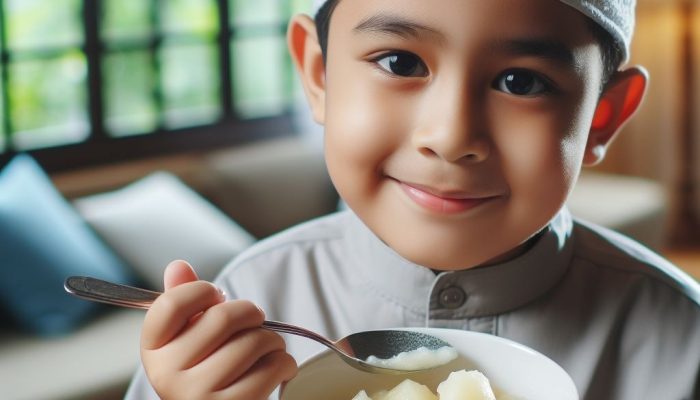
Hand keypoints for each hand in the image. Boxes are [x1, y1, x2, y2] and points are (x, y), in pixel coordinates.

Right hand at [140, 261, 297, 399]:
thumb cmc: (205, 367)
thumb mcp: (187, 335)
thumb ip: (182, 301)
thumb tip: (178, 266)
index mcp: (153, 350)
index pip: (172, 303)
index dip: (202, 291)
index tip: (217, 297)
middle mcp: (168, 374)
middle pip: (223, 318)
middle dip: (251, 313)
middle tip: (254, 322)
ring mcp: (198, 395)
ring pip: (254, 342)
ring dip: (273, 339)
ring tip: (268, 347)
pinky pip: (272, 368)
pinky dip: (284, 363)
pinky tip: (277, 367)